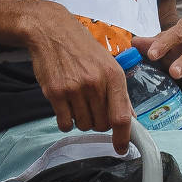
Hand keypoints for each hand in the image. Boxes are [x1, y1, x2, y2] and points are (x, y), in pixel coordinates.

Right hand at [23, 6, 132, 151]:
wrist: (52, 31)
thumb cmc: (82, 48)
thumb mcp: (108, 64)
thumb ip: (120, 92)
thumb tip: (129, 118)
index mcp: (113, 76)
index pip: (121, 117)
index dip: (123, 138)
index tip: (122, 149)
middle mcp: (95, 83)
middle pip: (101, 125)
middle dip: (98, 122)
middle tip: (92, 107)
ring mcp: (73, 89)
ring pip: (83, 125)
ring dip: (82, 120)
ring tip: (77, 101)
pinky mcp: (55, 93)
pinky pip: (64, 123)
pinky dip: (66, 121)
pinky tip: (65, 105)